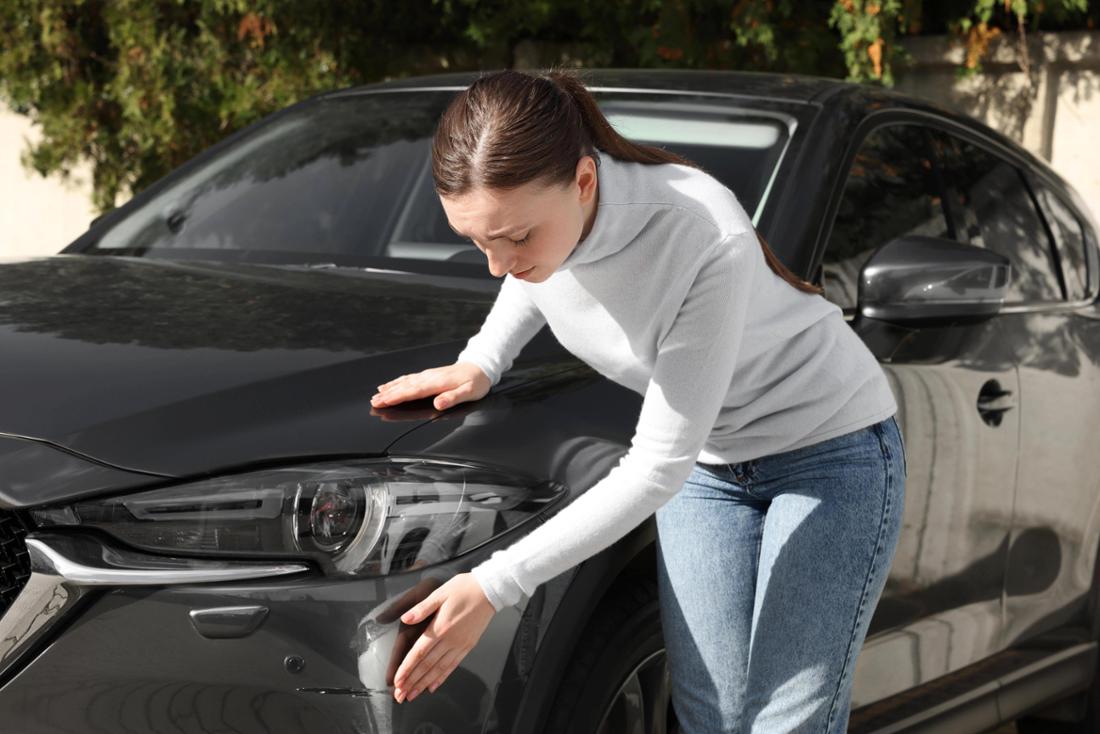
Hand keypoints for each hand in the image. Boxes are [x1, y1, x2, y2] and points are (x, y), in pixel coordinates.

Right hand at [371, 361, 490, 410]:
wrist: (480, 367)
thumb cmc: (476, 382)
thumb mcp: (469, 392)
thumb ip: (453, 398)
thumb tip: (439, 403)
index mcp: (437, 383)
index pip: (413, 391)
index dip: (397, 397)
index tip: (384, 401)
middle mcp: (429, 377)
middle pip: (405, 387)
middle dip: (388, 394)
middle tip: (374, 401)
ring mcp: (428, 375)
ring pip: (404, 382)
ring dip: (390, 388)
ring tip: (377, 395)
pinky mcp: (428, 375)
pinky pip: (409, 378)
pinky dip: (397, 382)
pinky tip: (390, 385)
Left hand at [391, 572, 496, 702]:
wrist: (489, 591)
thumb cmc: (464, 588)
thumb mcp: (440, 593)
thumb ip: (422, 608)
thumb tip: (405, 618)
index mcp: (440, 627)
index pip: (419, 653)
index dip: (407, 669)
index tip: (397, 681)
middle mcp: (450, 639)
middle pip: (427, 665)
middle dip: (412, 682)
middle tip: (400, 696)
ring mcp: (460, 645)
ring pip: (439, 669)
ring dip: (424, 684)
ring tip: (412, 695)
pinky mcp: (468, 646)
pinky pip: (453, 665)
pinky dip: (442, 677)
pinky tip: (433, 686)